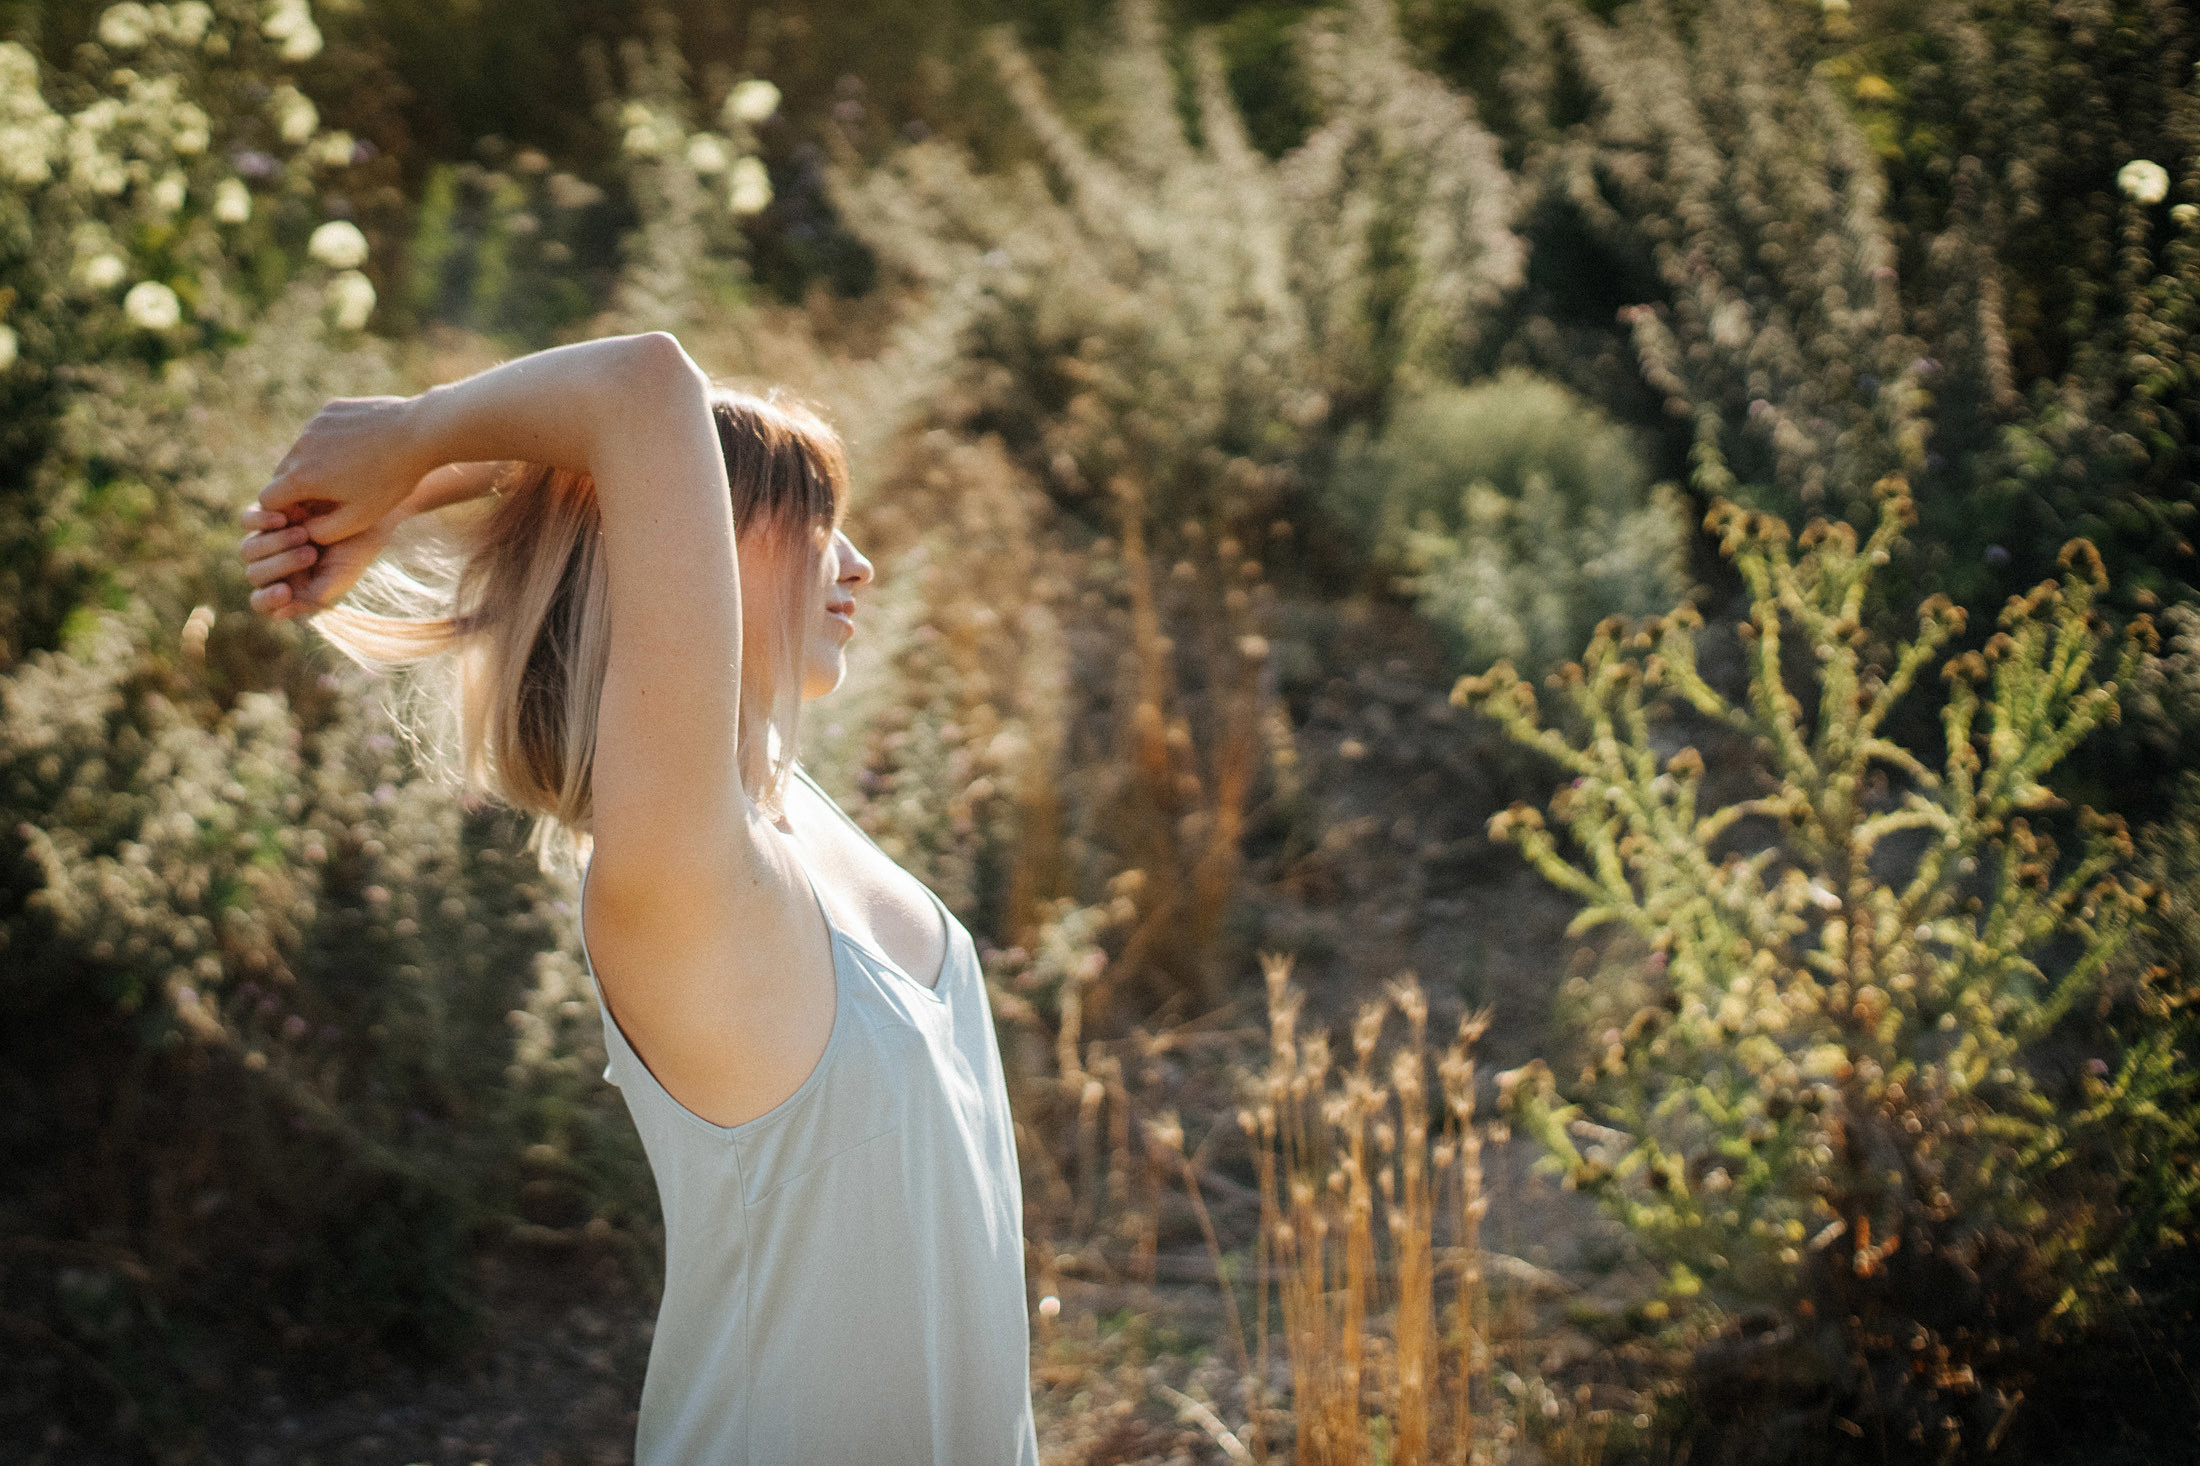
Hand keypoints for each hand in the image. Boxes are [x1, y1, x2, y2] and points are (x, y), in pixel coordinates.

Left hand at [239, 502, 396, 618]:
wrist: (366, 511)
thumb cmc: (357, 549)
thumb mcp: (342, 576)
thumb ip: (316, 597)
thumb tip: (278, 615)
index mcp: (289, 586)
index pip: (262, 601)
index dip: (268, 599)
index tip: (285, 591)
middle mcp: (273, 565)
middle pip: (255, 575)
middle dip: (281, 565)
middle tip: (311, 553)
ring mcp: (266, 539)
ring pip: (248, 550)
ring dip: (275, 544)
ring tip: (305, 533)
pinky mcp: (265, 513)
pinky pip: (247, 520)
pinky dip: (262, 521)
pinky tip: (284, 518)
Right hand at [257, 394, 428, 547]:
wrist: (418, 433)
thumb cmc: (391, 481)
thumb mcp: (360, 519)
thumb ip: (323, 532)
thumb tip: (303, 529)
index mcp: (302, 477)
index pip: (269, 500)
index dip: (285, 513)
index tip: (308, 518)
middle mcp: (300, 446)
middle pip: (281, 475)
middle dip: (298, 490)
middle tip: (328, 500)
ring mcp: (315, 423)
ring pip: (301, 451)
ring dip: (313, 466)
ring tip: (348, 476)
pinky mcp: (331, 409)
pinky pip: (320, 431)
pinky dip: (329, 443)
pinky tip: (359, 451)